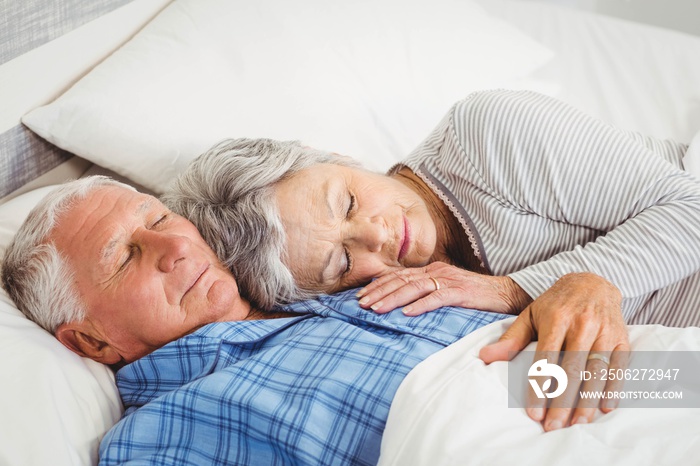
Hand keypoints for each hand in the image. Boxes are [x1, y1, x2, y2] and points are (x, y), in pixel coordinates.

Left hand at [355, 261, 530, 315]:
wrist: (506, 293)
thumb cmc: (474, 295)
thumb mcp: (446, 290)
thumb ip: (426, 293)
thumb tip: (403, 305)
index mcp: (431, 270)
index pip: (398, 276)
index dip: (378, 285)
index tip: (360, 296)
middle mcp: (437, 272)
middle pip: (401, 280)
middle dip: (378, 292)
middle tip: (360, 304)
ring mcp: (449, 280)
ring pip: (414, 288)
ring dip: (393, 299)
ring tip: (376, 309)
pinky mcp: (461, 292)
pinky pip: (438, 297)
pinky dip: (421, 305)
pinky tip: (407, 313)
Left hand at [479, 272, 629, 430]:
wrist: (592, 281)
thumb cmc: (556, 304)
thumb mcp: (530, 315)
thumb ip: (511, 339)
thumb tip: (484, 357)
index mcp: (556, 319)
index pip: (545, 358)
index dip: (539, 386)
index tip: (533, 412)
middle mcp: (582, 324)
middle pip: (572, 369)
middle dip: (562, 401)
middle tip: (553, 426)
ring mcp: (605, 331)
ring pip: (597, 371)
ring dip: (588, 399)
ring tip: (578, 423)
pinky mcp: (622, 338)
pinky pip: (619, 366)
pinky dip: (614, 387)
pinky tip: (605, 407)